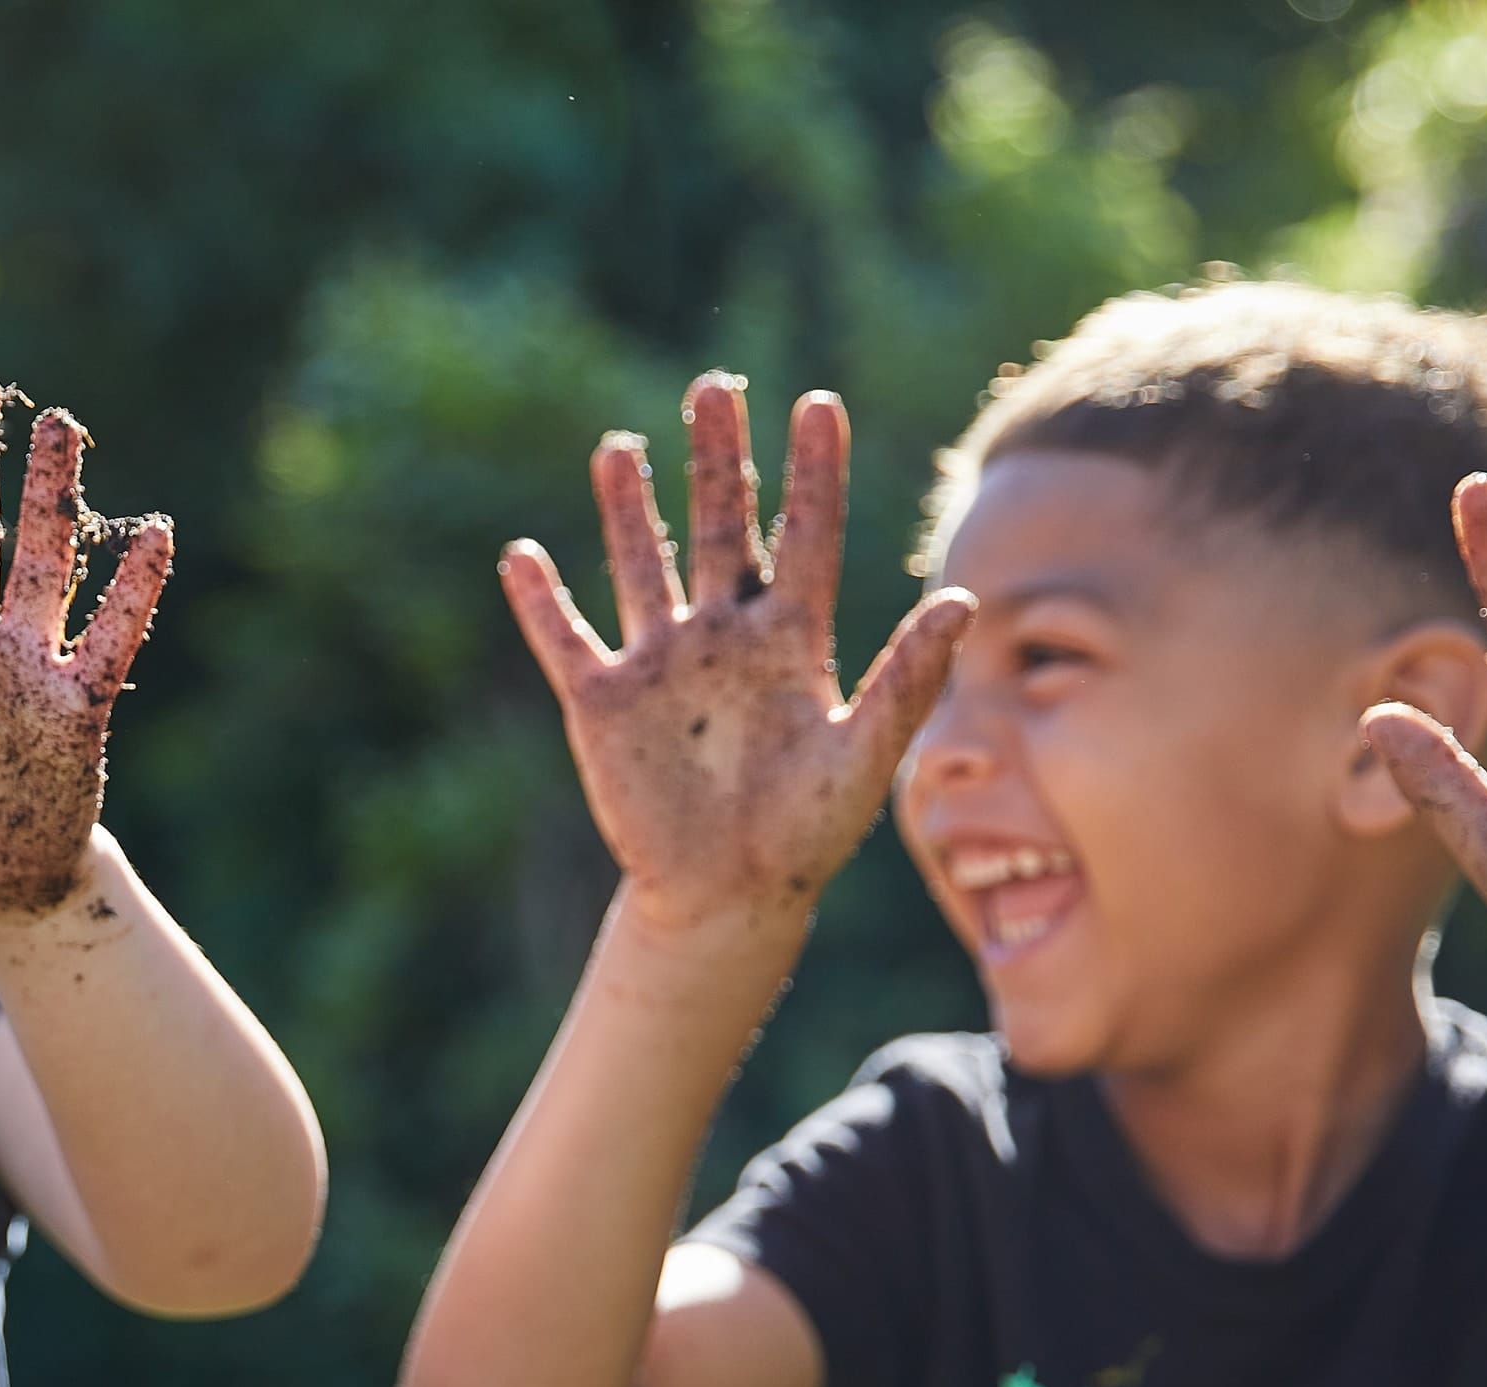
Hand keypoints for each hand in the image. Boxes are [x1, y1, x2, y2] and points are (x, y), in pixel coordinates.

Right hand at [501, 375, 970, 945]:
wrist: (729, 899)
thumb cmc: (806, 835)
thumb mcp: (864, 758)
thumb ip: (908, 681)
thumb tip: (964, 600)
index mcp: (793, 641)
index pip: (806, 535)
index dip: (813, 472)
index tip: (817, 404)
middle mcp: (726, 638)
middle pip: (721, 527)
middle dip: (717, 458)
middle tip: (712, 387)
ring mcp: (661, 666)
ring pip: (642, 568)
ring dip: (629, 511)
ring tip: (620, 446)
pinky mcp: (604, 705)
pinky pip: (566, 642)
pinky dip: (543, 603)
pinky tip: (522, 557)